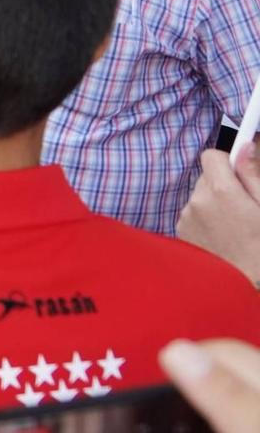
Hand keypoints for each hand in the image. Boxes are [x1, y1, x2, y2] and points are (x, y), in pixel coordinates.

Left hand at [177, 146, 259, 280]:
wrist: (240, 285)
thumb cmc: (259, 247)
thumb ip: (253, 175)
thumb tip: (245, 146)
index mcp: (221, 191)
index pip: (211, 156)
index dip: (227, 162)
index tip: (239, 172)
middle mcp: (197, 201)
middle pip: (207, 177)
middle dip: (223, 184)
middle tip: (243, 205)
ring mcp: (186, 217)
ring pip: (200, 197)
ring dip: (214, 203)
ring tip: (233, 227)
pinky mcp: (180, 231)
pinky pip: (193, 214)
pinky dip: (205, 219)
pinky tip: (221, 237)